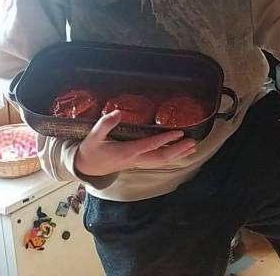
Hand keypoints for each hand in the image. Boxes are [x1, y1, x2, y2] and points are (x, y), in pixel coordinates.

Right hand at [74, 110, 196, 176]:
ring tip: (192, 147)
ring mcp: (137, 163)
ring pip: (161, 161)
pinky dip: (171, 157)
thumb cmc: (91, 150)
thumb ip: (105, 124)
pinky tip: (179, 152)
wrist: (87, 167)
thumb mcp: (94, 136)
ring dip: (177, 155)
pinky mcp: (138, 163)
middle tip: (192, 142)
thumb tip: (117, 112)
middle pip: (160, 157)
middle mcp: (135, 159)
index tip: (178, 132)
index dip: (164, 139)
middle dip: (178, 150)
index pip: (149, 145)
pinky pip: (157, 161)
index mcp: (126, 152)